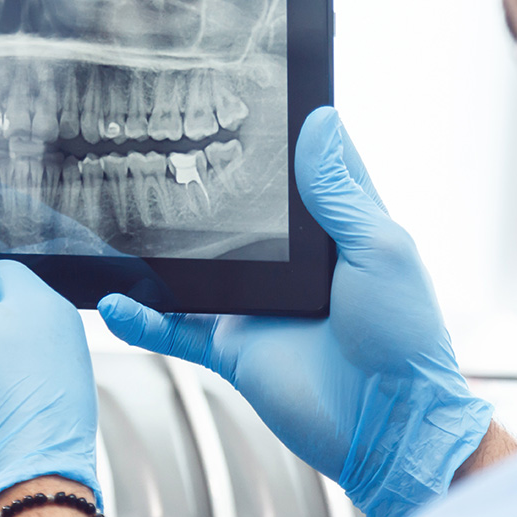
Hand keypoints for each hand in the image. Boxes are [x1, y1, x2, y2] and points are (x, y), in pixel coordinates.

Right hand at [99, 107, 491, 516]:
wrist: (388, 425)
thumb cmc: (403, 334)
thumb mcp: (379, 248)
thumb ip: (339, 191)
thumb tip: (321, 119)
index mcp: (331, 231)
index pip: (302, 170)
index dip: (282, 133)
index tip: (249, 91)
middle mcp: (288, 263)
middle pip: (237, 214)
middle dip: (203, 184)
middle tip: (164, 145)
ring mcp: (255, 303)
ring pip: (195, 268)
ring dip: (159, 250)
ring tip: (119, 217)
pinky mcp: (232, 346)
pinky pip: (177, 329)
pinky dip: (143, 319)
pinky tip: (114, 302)